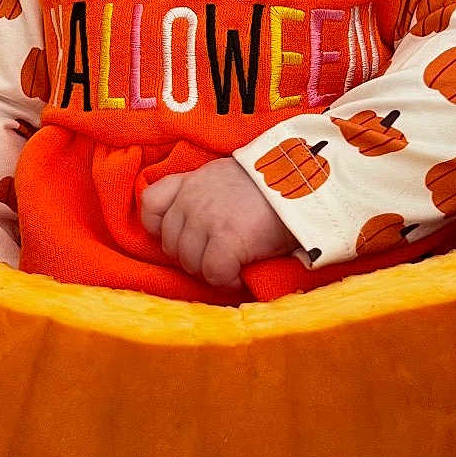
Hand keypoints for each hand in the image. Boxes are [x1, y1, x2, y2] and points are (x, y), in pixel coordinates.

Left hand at [140, 157, 298, 288]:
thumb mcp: (227, 176)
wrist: (305, 183)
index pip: (151, 204)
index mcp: (191, 180)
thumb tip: (196, 232)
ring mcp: (206, 218)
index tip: (188, 237)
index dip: (162, 229)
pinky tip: (241, 274)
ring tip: (232, 266)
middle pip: (170, 244)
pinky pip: (213, 273)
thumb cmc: (273, 186)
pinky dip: (226, 280)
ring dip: (209, 272)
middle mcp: (192, 198)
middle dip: (192, 257)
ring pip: (189, 263)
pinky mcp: (226, 239)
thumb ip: (204, 195)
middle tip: (218, 258)